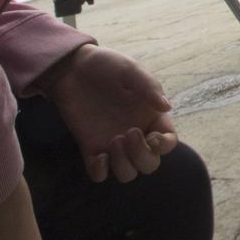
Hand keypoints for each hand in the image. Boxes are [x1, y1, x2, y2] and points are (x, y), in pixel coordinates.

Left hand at [40, 44, 176, 182]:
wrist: (72, 68)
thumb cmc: (105, 65)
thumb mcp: (129, 69)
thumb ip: (148, 87)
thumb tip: (167, 107)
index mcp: (150, 116)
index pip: (168, 141)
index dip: (164, 145)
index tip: (151, 137)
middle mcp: (135, 134)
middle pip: (150, 164)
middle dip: (142, 156)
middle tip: (127, 134)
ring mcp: (113, 144)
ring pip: (128, 173)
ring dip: (124, 165)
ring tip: (113, 141)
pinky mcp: (91, 148)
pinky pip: (99, 174)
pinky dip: (100, 172)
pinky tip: (97, 156)